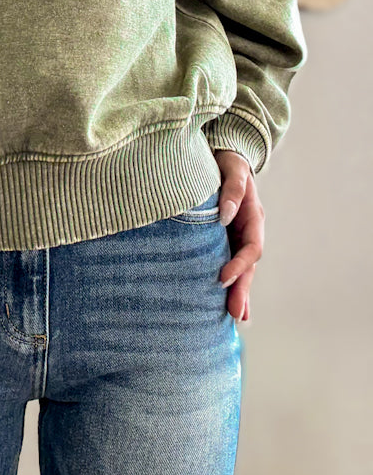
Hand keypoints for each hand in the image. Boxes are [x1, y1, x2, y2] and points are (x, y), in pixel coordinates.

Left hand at [213, 149, 263, 323]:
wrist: (222, 156)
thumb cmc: (226, 161)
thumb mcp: (231, 169)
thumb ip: (231, 189)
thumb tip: (226, 214)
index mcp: (253, 217)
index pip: (251, 247)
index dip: (239, 264)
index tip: (222, 278)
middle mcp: (248, 231)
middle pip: (248, 266)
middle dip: (242, 290)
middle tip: (235, 314)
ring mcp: (236, 237)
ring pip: (240, 270)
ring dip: (238, 293)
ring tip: (235, 318)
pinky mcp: (223, 239)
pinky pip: (228, 264)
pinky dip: (229, 284)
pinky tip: (225, 304)